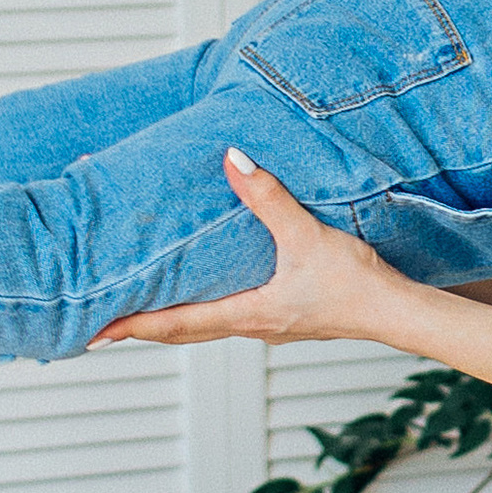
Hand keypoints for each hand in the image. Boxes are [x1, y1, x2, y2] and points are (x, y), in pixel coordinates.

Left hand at [88, 150, 418, 349]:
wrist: (398, 312)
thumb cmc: (355, 284)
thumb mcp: (306, 234)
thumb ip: (267, 197)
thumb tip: (233, 160)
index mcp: (246, 313)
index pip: (174, 324)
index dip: (131, 326)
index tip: (94, 332)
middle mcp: (251, 326)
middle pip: (183, 332)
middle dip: (143, 327)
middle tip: (105, 325)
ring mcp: (271, 324)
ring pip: (209, 326)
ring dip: (176, 318)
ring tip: (149, 305)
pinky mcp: (289, 316)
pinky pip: (235, 316)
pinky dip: (209, 308)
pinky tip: (215, 290)